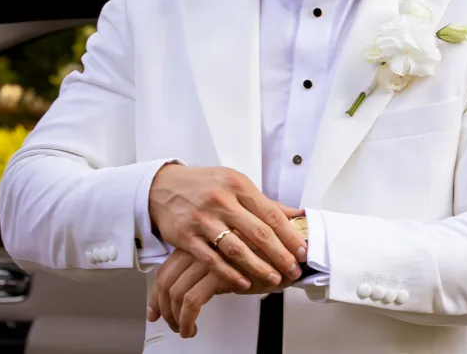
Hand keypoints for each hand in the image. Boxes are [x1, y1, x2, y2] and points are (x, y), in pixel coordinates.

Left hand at [147, 248, 299, 337]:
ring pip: (176, 290)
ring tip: (183, 329)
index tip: (156, 306)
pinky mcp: (222, 273)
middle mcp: (205, 244)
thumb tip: (195, 271)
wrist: (296, 244)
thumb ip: (220, 253)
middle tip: (163, 319)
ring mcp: (212, 258)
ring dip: (174, 316)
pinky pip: (193, 301)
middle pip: (167, 277)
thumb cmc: (273, 245)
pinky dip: (188, 318)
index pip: (170, 263)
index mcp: (206, 236)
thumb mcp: (242, 246)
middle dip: (160, 304)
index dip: (158, 289)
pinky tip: (192, 328)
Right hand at [148, 164, 305, 289]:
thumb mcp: (236, 184)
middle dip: (280, 254)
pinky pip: (211, 259)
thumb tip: (296, 214)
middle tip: (293, 270)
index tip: (302, 251)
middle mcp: (222, 200)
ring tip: (274, 279)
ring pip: (236, 247)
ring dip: (258, 266)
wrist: (164, 186)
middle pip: (258, 232)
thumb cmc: (206, 185)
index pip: (271, 213)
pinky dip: (229, 273)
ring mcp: (203, 219)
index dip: (289, 235)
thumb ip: (264, 202)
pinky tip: (244, 282)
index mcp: (239, 185)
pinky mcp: (186, 236)